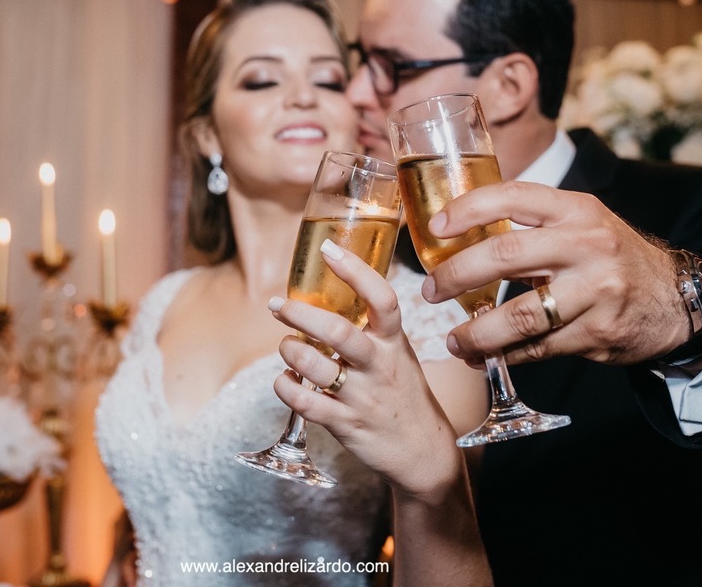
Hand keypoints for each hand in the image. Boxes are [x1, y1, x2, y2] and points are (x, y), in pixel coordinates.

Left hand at [271, 239, 462, 500]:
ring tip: (285, 346)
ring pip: (317, 367)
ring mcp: (363, 397)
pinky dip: (286, 387)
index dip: (355, 271)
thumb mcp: (399, 354)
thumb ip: (372, 328)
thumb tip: (332, 293)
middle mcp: (380, 366)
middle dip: (301, 314)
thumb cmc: (404, 394)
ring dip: (290, 351)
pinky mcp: (346, 425)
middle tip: (278, 305)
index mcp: (394, 342)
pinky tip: (283, 380)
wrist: (424, 452)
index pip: (382, 298)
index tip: (329, 249)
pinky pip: (306, 404)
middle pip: (339, 332)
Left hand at [423, 181, 691, 366]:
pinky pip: (538, 347)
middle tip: (430, 291)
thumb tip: (459, 230)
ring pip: (519, 315)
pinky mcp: (597, 332)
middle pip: (505, 255)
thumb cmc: (610, 256)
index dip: (469, 209)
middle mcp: (586, 245)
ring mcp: (594, 291)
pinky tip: (484, 356)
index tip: (436, 228)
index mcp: (576, 209)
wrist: (674, 298)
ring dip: (476, 332)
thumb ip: (532, 222)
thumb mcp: (581, 222)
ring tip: (453, 341)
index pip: (513, 197)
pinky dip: (506, 355)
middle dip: (457, 275)